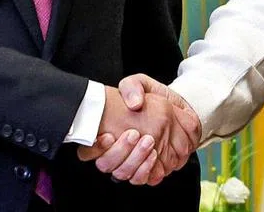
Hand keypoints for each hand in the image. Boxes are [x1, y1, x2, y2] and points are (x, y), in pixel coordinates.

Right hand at [77, 77, 200, 184]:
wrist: (177, 110)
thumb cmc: (153, 98)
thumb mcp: (140, 84)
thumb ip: (132, 87)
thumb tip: (134, 103)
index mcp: (105, 133)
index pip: (86, 151)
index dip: (93, 148)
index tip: (108, 136)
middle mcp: (114, 151)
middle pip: (105, 164)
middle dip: (120, 151)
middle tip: (134, 134)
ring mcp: (130, 162)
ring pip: (122, 174)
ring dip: (135, 160)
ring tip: (149, 142)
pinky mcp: (146, 171)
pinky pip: (141, 179)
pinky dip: (146, 170)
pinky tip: (154, 155)